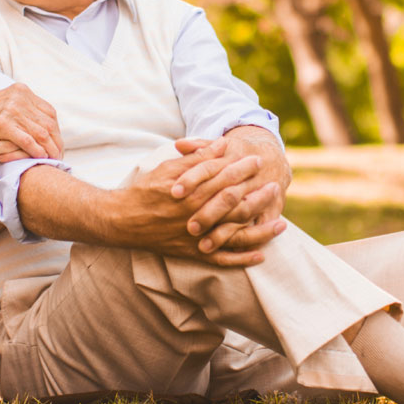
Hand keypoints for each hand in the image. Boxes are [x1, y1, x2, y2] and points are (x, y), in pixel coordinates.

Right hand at [0, 84, 61, 163]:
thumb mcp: (5, 103)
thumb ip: (23, 107)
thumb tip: (44, 118)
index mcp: (21, 91)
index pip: (49, 111)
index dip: (56, 129)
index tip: (57, 141)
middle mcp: (18, 97)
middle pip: (48, 122)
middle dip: (56, 140)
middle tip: (59, 154)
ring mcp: (11, 110)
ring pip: (41, 132)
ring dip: (49, 148)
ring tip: (53, 159)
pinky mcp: (3, 125)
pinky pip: (28, 140)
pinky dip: (36, 150)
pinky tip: (40, 158)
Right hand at [108, 146, 286, 265]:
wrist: (121, 221)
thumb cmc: (145, 191)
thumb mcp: (169, 168)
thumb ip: (198, 158)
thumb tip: (222, 144)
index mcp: (191, 193)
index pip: (224, 179)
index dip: (243, 169)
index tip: (258, 161)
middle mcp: (197, 217)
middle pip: (235, 206)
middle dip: (258, 196)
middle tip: (275, 186)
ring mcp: (196, 237)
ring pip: (234, 235)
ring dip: (260, 230)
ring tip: (282, 224)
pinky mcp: (192, 253)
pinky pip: (221, 259)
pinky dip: (242, 259)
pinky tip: (261, 255)